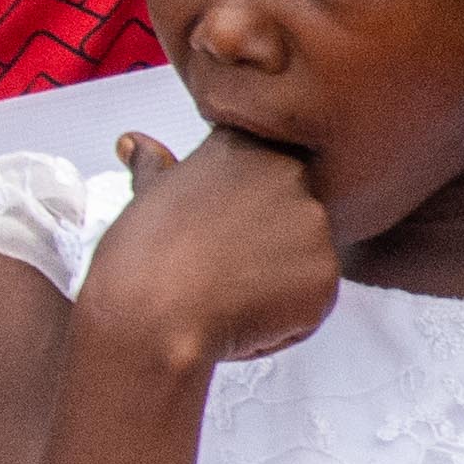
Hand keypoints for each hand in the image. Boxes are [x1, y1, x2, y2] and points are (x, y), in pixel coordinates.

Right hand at [79, 126, 340, 377]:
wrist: (152, 314)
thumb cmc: (144, 258)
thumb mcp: (146, 196)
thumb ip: (156, 167)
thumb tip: (136, 145)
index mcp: (250, 147)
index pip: (265, 174)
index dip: (238, 211)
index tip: (213, 229)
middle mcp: (292, 175)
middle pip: (291, 215)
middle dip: (263, 243)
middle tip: (217, 264)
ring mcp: (315, 225)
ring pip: (304, 260)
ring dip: (276, 280)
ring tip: (226, 290)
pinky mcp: (327, 275)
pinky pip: (311, 302)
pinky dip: (285, 318)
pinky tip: (245, 315)